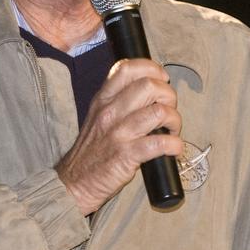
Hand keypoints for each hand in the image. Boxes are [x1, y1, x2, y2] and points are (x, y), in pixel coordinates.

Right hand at [56, 59, 183, 214]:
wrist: (75, 182)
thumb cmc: (92, 151)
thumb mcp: (97, 117)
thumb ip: (117, 101)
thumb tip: (150, 90)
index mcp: (103, 99)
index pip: (127, 67)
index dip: (151, 68)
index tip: (162, 79)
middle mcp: (110, 112)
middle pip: (149, 85)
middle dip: (168, 95)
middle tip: (168, 110)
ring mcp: (118, 133)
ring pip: (159, 111)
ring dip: (174, 120)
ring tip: (172, 130)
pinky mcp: (127, 156)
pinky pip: (160, 143)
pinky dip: (174, 145)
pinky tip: (173, 149)